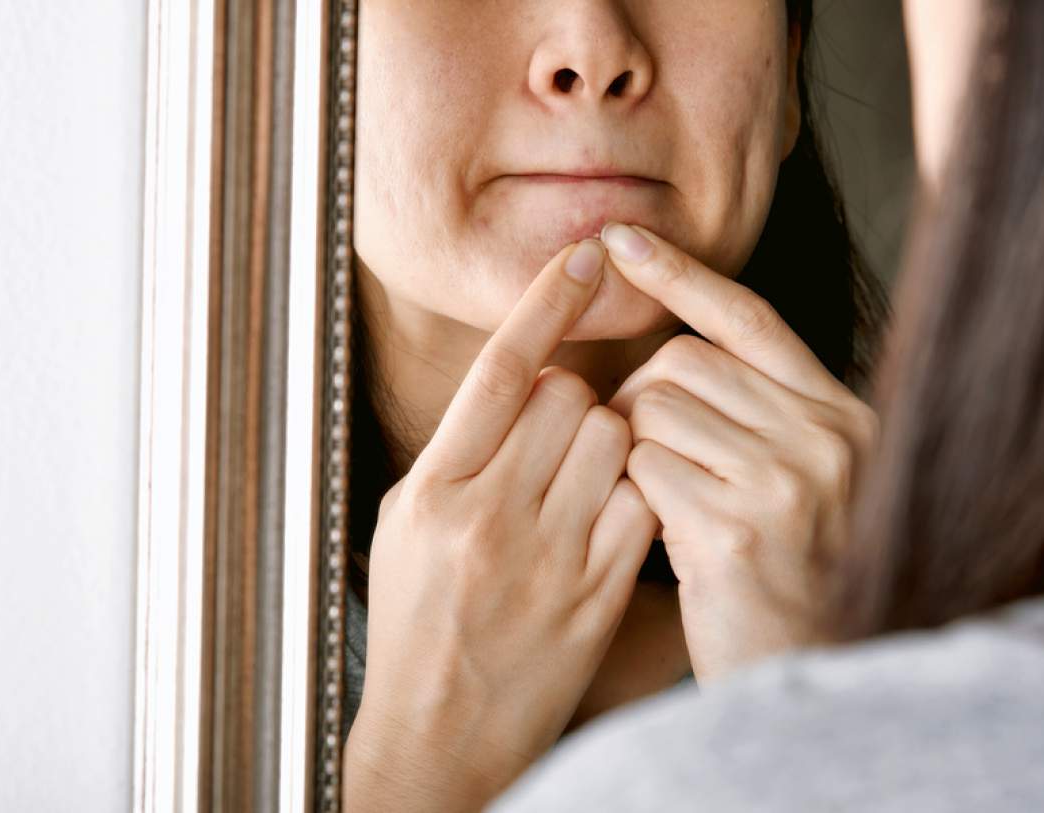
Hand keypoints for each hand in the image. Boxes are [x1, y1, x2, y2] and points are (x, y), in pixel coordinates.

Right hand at [345, 240, 659, 811]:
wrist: (440, 735)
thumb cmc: (417, 623)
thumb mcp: (403, 525)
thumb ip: (454, 450)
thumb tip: (511, 378)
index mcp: (434, 490)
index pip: (501, 371)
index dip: (546, 304)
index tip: (584, 257)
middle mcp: (490, 514)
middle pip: (568, 396)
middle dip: (570, 396)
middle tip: (555, 431)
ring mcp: (548, 555)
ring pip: (613, 438)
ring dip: (608, 438)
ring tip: (579, 475)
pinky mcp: (596, 592)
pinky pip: (640, 500)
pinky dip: (636, 487)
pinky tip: (611, 508)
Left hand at [601, 223, 878, 678]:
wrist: (814, 680)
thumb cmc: (790, 581)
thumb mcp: (796, 484)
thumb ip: (756, 416)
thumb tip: (666, 360)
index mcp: (842, 415)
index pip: (750, 318)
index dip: (681, 274)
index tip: (621, 239)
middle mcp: (826, 435)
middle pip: (682, 362)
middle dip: (636, 399)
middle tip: (637, 453)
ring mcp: (788, 480)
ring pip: (653, 410)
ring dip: (632, 451)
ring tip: (661, 502)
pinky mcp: (740, 528)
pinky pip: (643, 468)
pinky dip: (632, 493)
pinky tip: (664, 534)